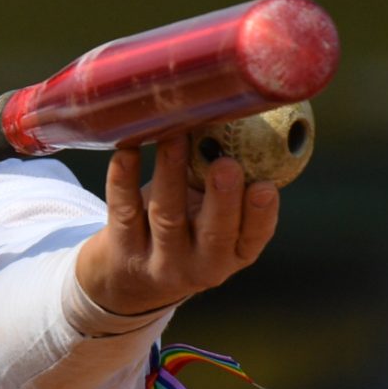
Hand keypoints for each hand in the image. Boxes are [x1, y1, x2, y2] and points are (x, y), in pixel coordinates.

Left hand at [72, 134, 277, 319]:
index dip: (261, 215)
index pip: (253, 237)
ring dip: (171, 176)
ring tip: (175, 138)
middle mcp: (201, 264)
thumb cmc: (185, 228)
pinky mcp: (122, 249)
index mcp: (233, 252)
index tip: (265, 186)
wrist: (129, 277)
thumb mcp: (211, 215)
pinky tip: (127, 152)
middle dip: (222, 199)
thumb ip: (226, 181)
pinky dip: (123, 180)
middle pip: (214, 234)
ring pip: (167, 217)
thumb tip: (242, 111)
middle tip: (226, 165)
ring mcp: (160, 261)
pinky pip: (124, 211)